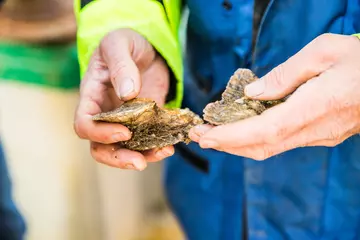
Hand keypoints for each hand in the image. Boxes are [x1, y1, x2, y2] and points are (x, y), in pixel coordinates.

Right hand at [74, 29, 173, 169]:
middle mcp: (105, 113)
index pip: (84, 124)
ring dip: (142, 156)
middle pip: (100, 147)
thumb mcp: (119, 44)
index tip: (124, 131)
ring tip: (163, 152)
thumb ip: (121, 66)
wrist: (146, 48)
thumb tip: (127, 94)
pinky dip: (157, 147)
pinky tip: (170, 145)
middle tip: (139, 162)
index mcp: (92, 96)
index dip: (100, 133)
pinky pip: (146, 141)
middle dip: (118, 158)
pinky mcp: (145, 122)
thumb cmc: (125, 42)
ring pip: (124, 149)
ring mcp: (125, 120)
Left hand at [190, 33, 359, 159]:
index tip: (205, 135)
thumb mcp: (324, 52)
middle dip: (226, 143)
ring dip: (237, 144)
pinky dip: (254, 140)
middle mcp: (314, 129)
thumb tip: (252, 93)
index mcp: (314, 107)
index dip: (231, 136)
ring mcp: (317, 137)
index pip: (263, 131)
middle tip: (198, 135)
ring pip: (269, 148)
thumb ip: (285, 75)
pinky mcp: (319, 136)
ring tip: (212, 135)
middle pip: (261, 146)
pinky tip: (240, 131)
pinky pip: (280, 143)